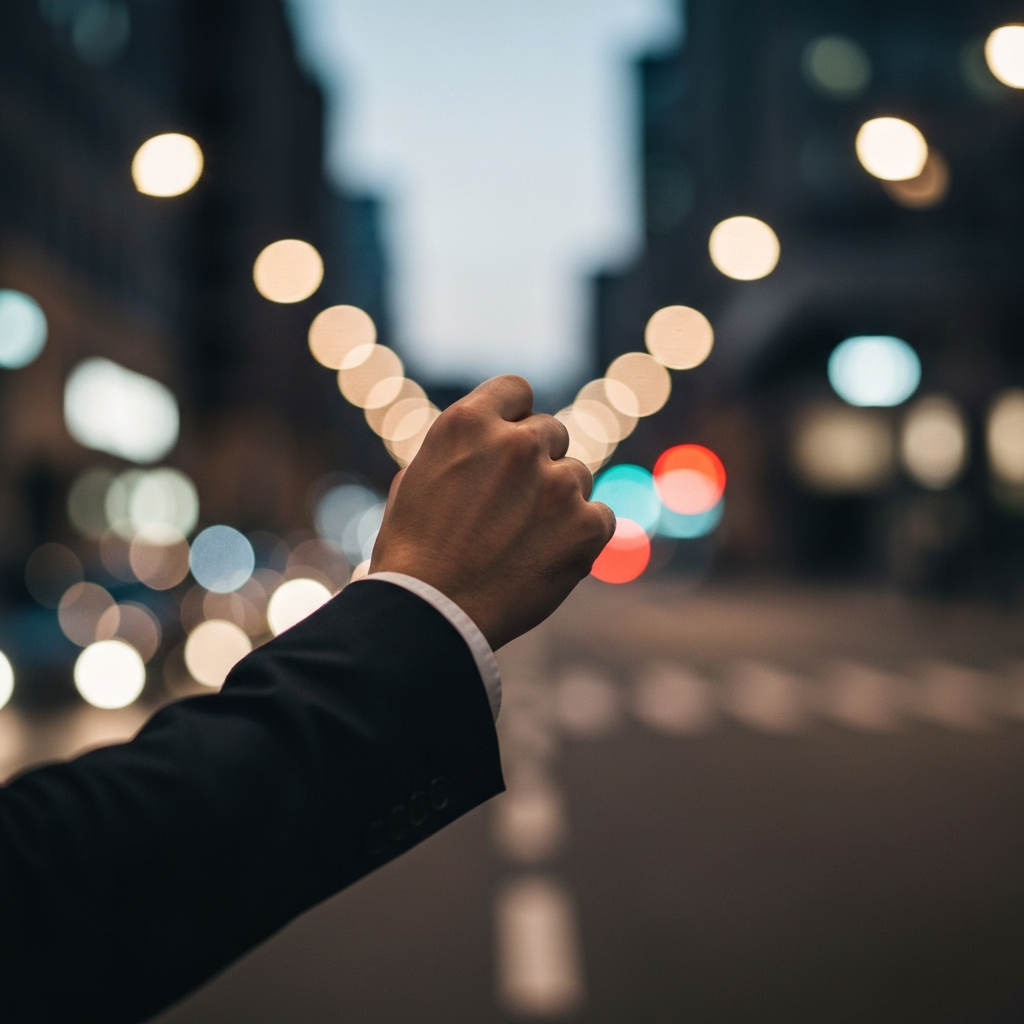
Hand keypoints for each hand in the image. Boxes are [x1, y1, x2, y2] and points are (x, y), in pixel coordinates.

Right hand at [370, 375, 615, 648]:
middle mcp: (518, 443)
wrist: (433, 615)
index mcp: (468, 423)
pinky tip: (547, 557)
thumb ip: (462, 451)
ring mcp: (558, 482)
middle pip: (551, 432)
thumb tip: (490, 442)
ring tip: (523, 540)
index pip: (516, 390)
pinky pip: (600, 515)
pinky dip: (581, 535)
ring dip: (559, 498)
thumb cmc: (413, 554)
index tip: (510, 441)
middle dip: (537, 462)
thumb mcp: (417, 480)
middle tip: (512, 506)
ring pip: (577, 474)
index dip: (514, 417)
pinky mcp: (587, 524)